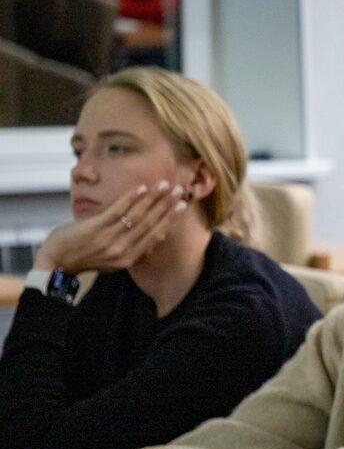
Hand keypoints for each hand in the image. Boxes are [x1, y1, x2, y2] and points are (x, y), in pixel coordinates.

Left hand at [34, 181, 186, 273]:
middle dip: (166, 205)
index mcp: (129, 259)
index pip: (156, 235)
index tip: (182, 205)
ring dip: (153, 198)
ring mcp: (109, 238)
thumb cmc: (84, 259)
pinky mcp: (95, 227)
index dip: (171, 219)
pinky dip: (131, 198)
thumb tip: (153, 241)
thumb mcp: (113, 263)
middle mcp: (122, 249)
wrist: (56, 262)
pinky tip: (141, 188)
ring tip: (163, 185)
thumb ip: (132, 251)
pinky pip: (118, 210)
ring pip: (137, 215)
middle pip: (150, 223)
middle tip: (178, 190)